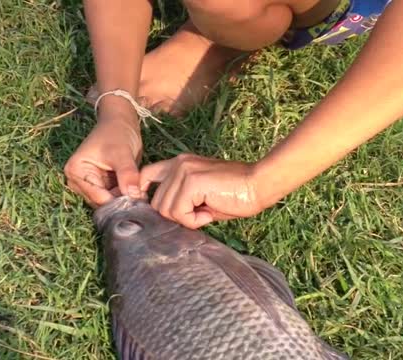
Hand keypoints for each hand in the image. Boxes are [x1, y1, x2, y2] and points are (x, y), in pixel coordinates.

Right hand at [64, 118, 144, 206]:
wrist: (120, 123)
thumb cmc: (116, 133)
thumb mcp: (122, 152)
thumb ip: (127, 174)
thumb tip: (134, 196)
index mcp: (75, 171)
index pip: (96, 196)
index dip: (117, 202)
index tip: (137, 203)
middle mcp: (78, 181)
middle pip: (101, 202)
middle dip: (121, 202)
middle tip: (142, 199)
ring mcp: (89, 184)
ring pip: (108, 202)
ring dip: (124, 200)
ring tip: (141, 194)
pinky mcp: (100, 186)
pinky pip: (113, 198)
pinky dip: (125, 196)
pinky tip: (137, 191)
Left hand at [139, 153, 263, 228]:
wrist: (259, 184)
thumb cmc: (235, 194)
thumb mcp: (201, 196)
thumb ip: (181, 200)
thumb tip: (165, 216)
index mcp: (178, 164)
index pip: (145, 176)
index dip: (144, 194)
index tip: (160, 211)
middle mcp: (177, 164)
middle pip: (156, 202)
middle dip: (175, 215)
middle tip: (199, 213)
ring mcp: (183, 171)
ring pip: (165, 209)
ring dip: (186, 219)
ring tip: (206, 212)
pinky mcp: (191, 182)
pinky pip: (179, 212)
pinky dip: (193, 221)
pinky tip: (209, 213)